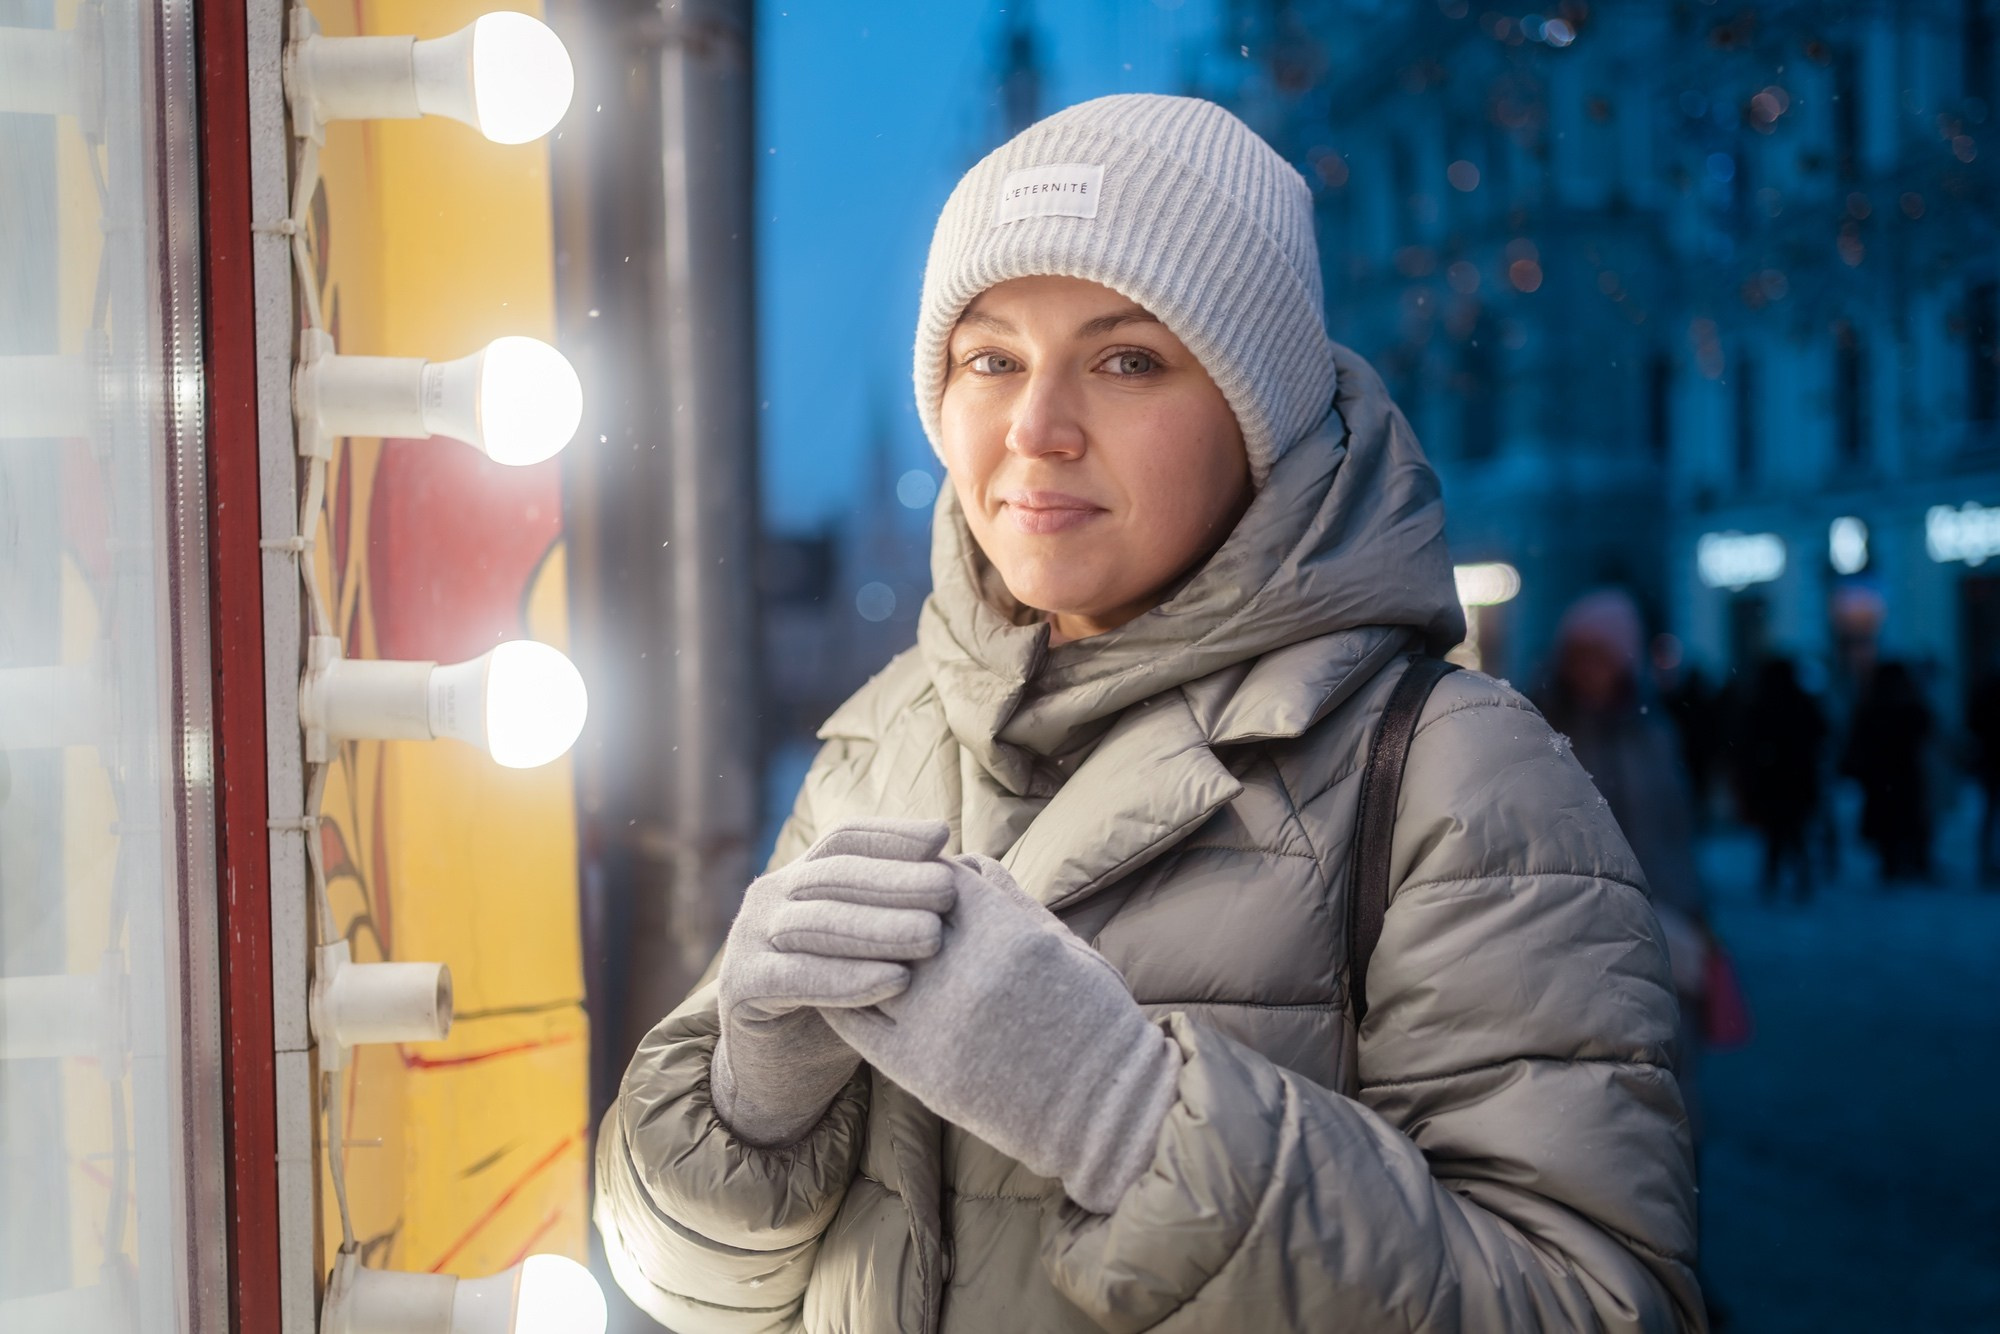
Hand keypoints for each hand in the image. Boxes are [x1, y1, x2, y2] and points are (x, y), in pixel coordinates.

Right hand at [711, 818, 955, 1145]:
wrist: (781, 1073)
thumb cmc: (845, 1001)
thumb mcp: (874, 948)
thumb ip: (903, 910)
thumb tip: (974, 869)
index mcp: (799, 877)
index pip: (844, 839)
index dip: (891, 835)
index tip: (942, 837)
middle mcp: (768, 897)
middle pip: (835, 876)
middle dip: (896, 881)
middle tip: (949, 890)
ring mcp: (747, 939)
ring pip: (818, 924)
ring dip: (879, 929)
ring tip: (933, 935)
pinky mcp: (740, 985)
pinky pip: (798, 977)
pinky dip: (849, 979)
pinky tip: (896, 981)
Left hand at [822, 855, 1180, 1212]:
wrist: (1103, 1109)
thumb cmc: (1095, 1019)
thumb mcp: (1063, 942)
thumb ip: (1008, 900)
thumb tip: (964, 863)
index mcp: (1007, 936)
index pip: (936, 878)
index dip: (921, 869)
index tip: (913, 871)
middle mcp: (965, 974)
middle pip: (893, 916)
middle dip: (882, 903)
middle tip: (866, 896)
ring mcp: (937, 1024)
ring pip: (866, 964)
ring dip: (854, 946)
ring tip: (843, 936)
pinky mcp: (918, 1069)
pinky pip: (857, 1020)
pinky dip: (842, 995)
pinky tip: (837, 983)